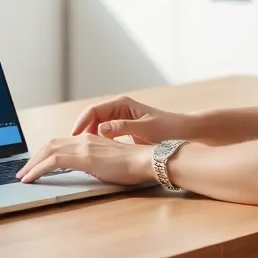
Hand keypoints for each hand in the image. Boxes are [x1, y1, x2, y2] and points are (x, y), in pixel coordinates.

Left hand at [15, 134, 154, 184]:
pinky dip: (38, 169)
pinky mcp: (83, 156)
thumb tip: (86, 171)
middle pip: (50, 145)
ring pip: (48, 150)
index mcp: (90, 140)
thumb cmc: (133, 166)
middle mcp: (84, 139)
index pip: (60, 143)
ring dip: (32, 164)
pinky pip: (53, 161)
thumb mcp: (108, 163)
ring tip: (23, 176)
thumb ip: (94, 164)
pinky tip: (30, 178)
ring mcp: (83, 146)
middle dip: (34, 158)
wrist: (146, 161)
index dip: (44, 154)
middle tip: (23, 171)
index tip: (35, 165)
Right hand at [70, 95, 192, 144]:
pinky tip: (95, 152)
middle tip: (73, 147)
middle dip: (81, 131)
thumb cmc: (167, 129)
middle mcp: (118, 108)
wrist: (183, 132)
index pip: (93, 111)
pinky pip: (104, 133)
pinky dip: (97, 141)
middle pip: (91, 118)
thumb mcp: (145, 128)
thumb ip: (123, 128)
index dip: (81, 123)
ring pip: (96, 126)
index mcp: (122, 104)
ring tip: (81, 151)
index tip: (74, 137)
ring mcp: (120, 118)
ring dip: (88, 137)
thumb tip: (101, 129)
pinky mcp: (123, 128)